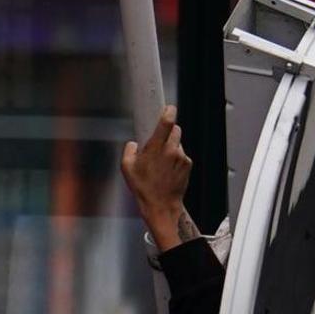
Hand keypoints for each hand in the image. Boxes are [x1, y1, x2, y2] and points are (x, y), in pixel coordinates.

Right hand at [121, 108, 194, 247]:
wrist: (161, 205)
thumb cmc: (143, 188)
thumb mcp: (126, 168)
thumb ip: (128, 150)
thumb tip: (133, 144)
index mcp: (156, 148)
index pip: (167, 123)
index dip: (169, 112)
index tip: (169, 108)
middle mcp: (171, 150)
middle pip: (175, 129)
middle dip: (169, 131)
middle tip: (160, 141)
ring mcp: (182, 157)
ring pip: (178, 142)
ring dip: (172, 147)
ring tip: (162, 162)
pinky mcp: (188, 164)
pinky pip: (182, 154)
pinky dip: (176, 158)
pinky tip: (168, 169)